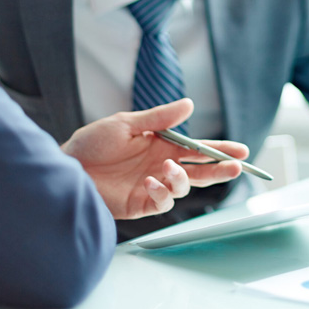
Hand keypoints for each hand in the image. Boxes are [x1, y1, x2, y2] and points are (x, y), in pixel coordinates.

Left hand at [61, 98, 247, 219]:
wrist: (67, 166)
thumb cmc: (93, 142)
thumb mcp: (127, 123)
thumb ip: (159, 118)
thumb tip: (190, 105)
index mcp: (162, 145)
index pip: (197, 149)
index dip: (219, 150)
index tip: (241, 151)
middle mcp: (162, 165)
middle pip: (199, 170)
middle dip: (219, 169)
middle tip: (236, 166)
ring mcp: (152, 185)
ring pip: (184, 187)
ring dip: (183, 178)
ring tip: (168, 167)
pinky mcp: (141, 203)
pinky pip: (162, 202)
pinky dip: (161, 192)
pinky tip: (150, 181)